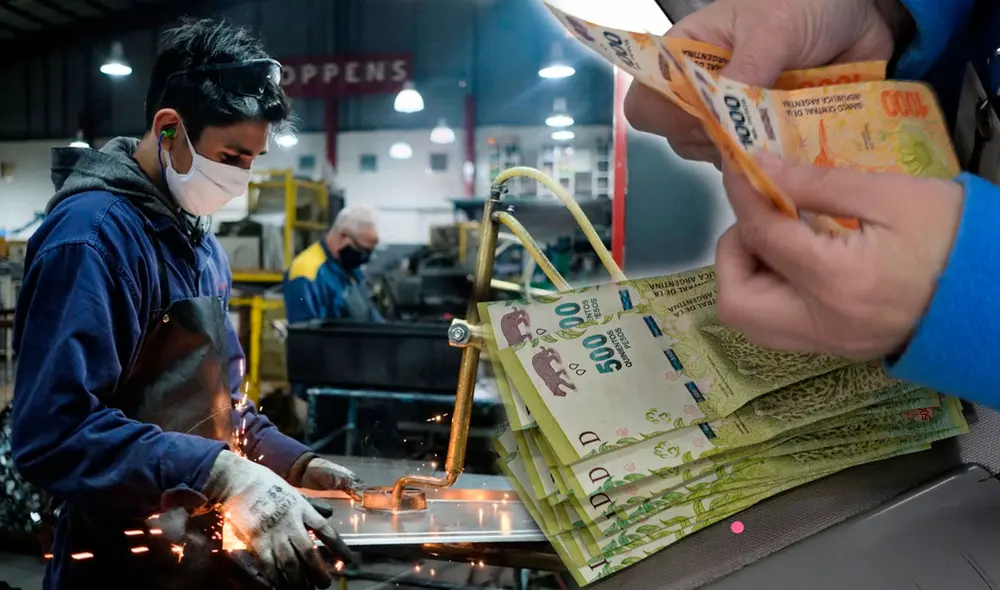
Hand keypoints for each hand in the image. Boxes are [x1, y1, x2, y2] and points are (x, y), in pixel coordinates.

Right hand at [205, 451, 352, 589]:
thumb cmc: (268, 485)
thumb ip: (311, 505)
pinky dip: (276, 576)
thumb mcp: (294, 492)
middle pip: (308, 551)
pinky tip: (281, 584)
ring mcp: (272, 531)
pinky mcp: (256, 539)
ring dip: (299, 579)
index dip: (338, 546)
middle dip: (318, 571)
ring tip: (306, 589)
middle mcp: (290, 521)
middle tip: (325, 583)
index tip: (348, 559)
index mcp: (301, 508)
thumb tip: (329, 514)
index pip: (325, 529)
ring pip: (290, 561)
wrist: (239, 481)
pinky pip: (269, 563)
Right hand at [625, 0, 906, 164]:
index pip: (647, 101)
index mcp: (688, 56)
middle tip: (754, 128)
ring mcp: (736, 118)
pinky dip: (774, 166)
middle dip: (713, 141)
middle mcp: (704, 92)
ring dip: (745, 157)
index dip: (666, 117)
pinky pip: (758, 166)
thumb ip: (747, 72)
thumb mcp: (774, 28)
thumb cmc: (807, 2)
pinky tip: (795, 153)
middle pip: (680, 137)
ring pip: (717, 158)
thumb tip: (727, 125)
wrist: (865, 13)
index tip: (705, 116)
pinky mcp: (768, 138)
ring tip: (782, 137)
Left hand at [714, 154, 962, 359]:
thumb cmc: (953, 236)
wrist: (997, 292)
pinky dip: (769, 292)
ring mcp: (828, 345)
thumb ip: (815, 183)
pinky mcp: (835, 350)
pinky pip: (777, 327)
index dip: (742, 196)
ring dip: (747, 275)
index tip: (738, 167)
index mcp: (837, 282)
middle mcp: (822, 324)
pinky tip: (797, 258)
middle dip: (735, 253)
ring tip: (780, 237)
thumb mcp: (890, 194)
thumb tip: (758, 168)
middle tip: (764, 217)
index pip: (761, 237)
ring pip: (750, 321)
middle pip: (735, 301)